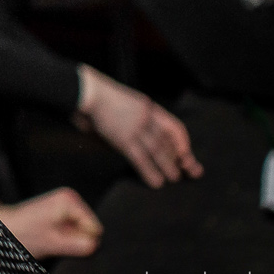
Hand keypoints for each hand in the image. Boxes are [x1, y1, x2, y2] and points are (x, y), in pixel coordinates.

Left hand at [0, 188, 102, 258]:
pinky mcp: (62, 211)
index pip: (95, 229)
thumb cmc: (20, 233)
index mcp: (69, 199)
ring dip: (71, 239)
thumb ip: (77, 243)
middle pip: (90, 229)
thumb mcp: (52, 242)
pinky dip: (66, 237)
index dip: (81, 241)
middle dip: (77, 239)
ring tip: (51, 238)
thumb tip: (95, 244)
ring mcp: (66, 203)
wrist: (2, 228)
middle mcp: (69, 197)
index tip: (61, 240)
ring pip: (84, 231)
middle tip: (55, 241)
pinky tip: (51, 236)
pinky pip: (76, 230)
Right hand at [75, 65, 204, 187]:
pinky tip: (156, 182)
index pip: (173, 126)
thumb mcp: (121, 105)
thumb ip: (130, 120)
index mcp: (147, 107)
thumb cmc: (96, 97)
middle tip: (189, 171)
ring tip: (174, 178)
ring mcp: (134, 127)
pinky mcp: (122, 138)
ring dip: (168, 166)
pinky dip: (150, 171)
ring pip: (158, 151)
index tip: (186, 154)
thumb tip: (134, 142)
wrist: (85, 90)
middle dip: (179, 157)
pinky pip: (141, 158)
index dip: (182, 142)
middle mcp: (145, 117)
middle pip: (167, 140)